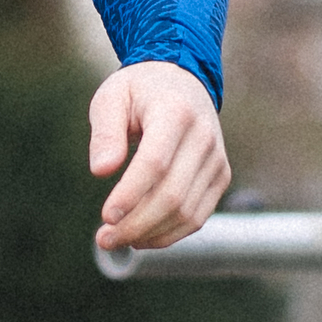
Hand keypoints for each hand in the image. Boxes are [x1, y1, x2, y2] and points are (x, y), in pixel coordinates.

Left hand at [89, 60, 229, 253]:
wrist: (181, 81)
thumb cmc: (139, 92)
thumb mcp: (111, 98)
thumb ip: (105, 132)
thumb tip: (101, 170)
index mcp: (175, 112)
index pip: (155, 162)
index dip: (131, 194)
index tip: (106, 216)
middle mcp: (204, 137)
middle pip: (172, 194)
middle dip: (136, 223)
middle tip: (103, 239)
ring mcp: (216, 159)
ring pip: (187, 212)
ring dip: (150, 234)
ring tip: (117, 240)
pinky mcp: (220, 176)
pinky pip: (198, 216)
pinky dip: (170, 234)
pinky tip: (142, 237)